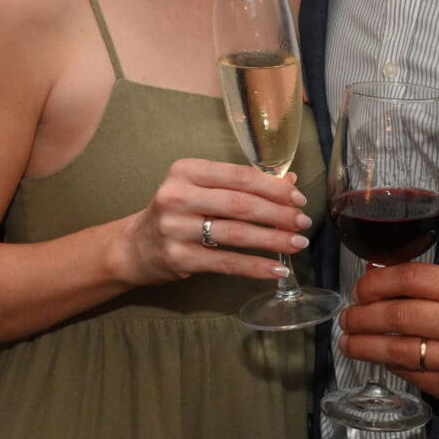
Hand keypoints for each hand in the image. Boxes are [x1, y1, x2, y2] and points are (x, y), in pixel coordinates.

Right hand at [117, 158, 312, 286]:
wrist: (135, 246)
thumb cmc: (177, 211)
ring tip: (297, 243)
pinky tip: (277, 268)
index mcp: (186, 170)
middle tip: (303, 221)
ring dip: (272, 239)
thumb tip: (290, 183)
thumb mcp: (202, 189)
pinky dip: (255, 266)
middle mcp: (178, 196)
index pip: (239, 176)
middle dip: (278, 213)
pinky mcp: (179, 258)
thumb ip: (241, 184)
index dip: (273, 187)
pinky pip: (226, 262)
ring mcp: (176, 228)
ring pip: (236, 233)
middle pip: (240, 203)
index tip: (297, 198)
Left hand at [337, 262, 438, 416]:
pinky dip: (391, 366)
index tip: (360, 287)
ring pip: (398, 352)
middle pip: (398, 316)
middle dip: (363, 316)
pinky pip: (412, 377)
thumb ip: (430, 283)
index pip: (410, 279)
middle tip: (347, 316)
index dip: (376, 282)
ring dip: (365, 346)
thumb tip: (379, 275)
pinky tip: (379, 359)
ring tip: (348, 342)